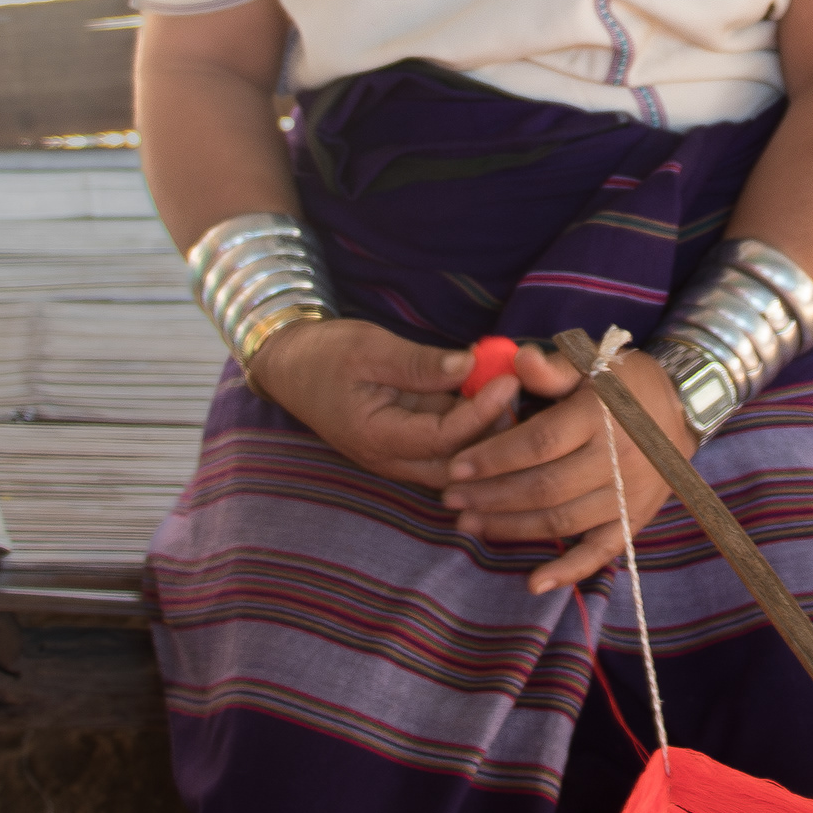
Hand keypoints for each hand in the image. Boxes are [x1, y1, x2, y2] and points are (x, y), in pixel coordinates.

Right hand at [254, 317, 519, 488]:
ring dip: (486, 436)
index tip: (510, 379)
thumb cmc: (324, 355)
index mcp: (376, 438)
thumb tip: (470, 366)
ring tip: (514, 397)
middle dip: (494, 433)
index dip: (481, 411)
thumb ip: (419, 363)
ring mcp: (398, 458)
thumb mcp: (369, 349)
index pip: (444, 437)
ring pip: (456, 462)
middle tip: (522, 394)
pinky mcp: (405, 446)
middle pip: (458, 463)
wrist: (290, 367)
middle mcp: (389, 459)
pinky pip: (447, 448)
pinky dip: (471, 429)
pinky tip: (492, 400)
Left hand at [441, 342, 695, 595]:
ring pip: (563, 522)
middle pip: (545, 488)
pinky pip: (601, 551)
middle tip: (451, 499)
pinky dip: (569, 571)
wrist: (681, 405)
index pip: (540, 443)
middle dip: (491, 497)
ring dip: (512, 529)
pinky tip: (534, 582)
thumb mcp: (592, 359)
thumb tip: (517, 361)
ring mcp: (630, 493)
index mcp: (602, 414)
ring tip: (471, 524)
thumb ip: (553, 366)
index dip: (494, 458)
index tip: (456, 468)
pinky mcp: (637, 518)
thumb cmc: (623, 379)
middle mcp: (620, 458)